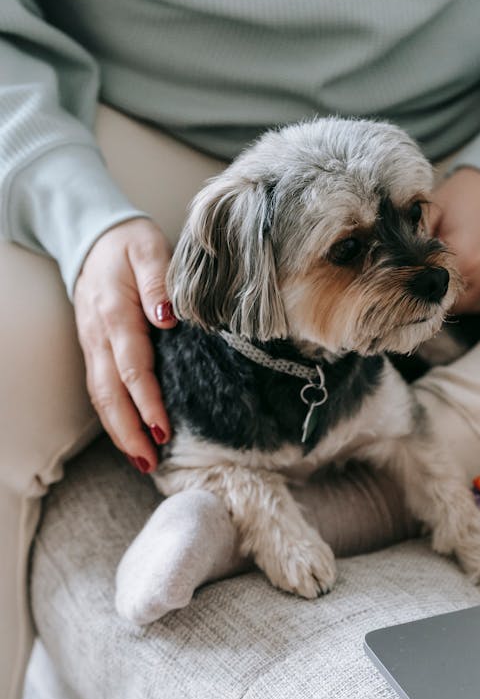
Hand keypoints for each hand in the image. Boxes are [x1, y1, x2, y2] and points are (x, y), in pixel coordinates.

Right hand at [73, 217, 175, 472]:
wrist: (94, 236)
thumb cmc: (129, 244)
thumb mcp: (148, 249)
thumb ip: (159, 282)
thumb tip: (168, 317)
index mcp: (115, 315)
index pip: (131, 367)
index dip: (147, 401)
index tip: (163, 428)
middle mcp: (99, 337)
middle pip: (109, 394)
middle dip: (129, 431)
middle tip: (151, 462)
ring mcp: (93, 346)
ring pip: (101, 397)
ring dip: (120, 431)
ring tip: (144, 461)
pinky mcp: (95, 351)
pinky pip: (101, 390)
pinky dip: (115, 417)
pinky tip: (132, 437)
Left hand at [427, 167, 479, 314]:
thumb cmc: (465, 194)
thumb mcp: (432, 211)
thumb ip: (413, 241)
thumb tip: (395, 267)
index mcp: (464, 259)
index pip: (434, 297)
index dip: (425, 290)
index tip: (421, 279)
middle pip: (457, 306)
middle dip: (444, 294)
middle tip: (440, 271)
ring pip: (478, 304)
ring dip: (467, 292)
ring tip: (464, 264)